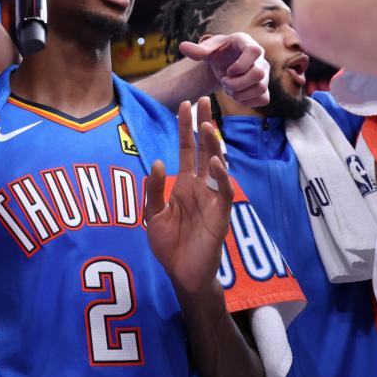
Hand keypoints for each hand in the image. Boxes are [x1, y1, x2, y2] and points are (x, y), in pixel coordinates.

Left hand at [145, 98, 234, 295]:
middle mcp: (200, 187)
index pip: (187, 149)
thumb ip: (154, 189)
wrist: (181, 274)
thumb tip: (158, 162)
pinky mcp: (221, 215)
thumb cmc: (169, 244)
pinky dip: (221, 177)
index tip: (185, 105)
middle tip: (203, 101)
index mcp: (184, 184)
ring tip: (208, 126)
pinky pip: (223, 192)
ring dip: (214, 146)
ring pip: (217, 166)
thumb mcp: (152, 214)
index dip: (186, 128)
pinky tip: (214, 162)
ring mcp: (212, 199)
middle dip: (204, 126)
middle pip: (204, 150)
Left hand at [179, 33, 269, 106]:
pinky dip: (248, 101)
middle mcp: (260, 58)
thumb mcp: (207, 50)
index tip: (227, 71)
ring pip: (261, 89)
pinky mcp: (264, 87)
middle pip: (258, 74)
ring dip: (240, 94)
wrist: (225, 63)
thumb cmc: (217, 53)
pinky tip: (236, 96)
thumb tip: (182, 47)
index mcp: (247, 43)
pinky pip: (264, 99)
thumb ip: (197, 50)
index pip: (254, 51)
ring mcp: (265, 74)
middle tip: (224, 82)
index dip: (240, 65)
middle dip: (237, 84)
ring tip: (228, 89)